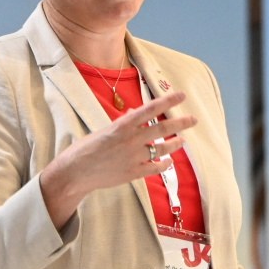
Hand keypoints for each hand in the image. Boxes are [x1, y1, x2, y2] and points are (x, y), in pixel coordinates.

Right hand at [39, 90, 197, 229]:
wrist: (75, 172)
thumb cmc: (85, 149)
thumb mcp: (104, 130)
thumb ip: (122, 123)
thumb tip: (133, 113)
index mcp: (122, 126)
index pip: (150, 109)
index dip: (168, 101)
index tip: (181, 95)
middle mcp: (131, 140)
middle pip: (162, 129)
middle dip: (180, 123)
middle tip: (193, 119)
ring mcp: (133, 157)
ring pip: (162, 149)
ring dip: (175, 144)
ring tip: (183, 140)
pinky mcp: (133, 173)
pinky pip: (155, 168)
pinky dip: (164, 164)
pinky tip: (169, 161)